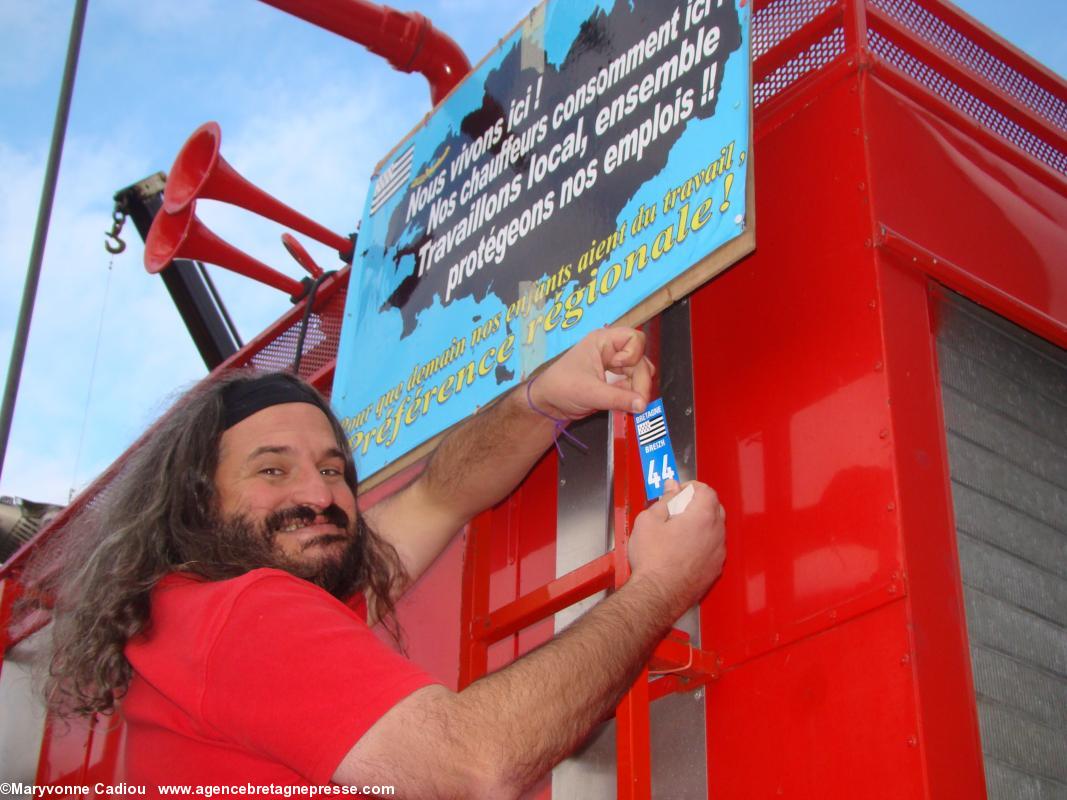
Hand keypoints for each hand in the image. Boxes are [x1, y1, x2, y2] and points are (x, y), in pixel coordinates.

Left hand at [528, 327, 653, 419]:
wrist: (548, 405)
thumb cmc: (562, 388)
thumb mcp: (590, 392)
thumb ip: (618, 398)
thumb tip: (643, 405)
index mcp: (603, 342)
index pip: (634, 338)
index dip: (634, 354)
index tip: (620, 368)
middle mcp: (612, 352)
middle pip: (640, 360)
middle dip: (641, 381)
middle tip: (640, 403)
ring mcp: (615, 368)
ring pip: (639, 375)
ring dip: (639, 391)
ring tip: (635, 407)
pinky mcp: (615, 383)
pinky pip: (632, 388)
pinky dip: (633, 399)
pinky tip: (630, 409)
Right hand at [627, 480, 725, 616]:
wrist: (657, 595)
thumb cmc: (653, 560)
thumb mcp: (649, 520)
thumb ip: (665, 499)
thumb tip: (672, 489)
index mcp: (702, 516)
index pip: (706, 490)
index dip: (691, 486)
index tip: (678, 490)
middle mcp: (716, 534)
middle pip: (715, 507)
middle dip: (697, 503)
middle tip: (677, 507)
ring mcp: (718, 553)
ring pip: (715, 529)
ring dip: (701, 524)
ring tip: (677, 530)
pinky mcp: (714, 569)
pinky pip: (713, 548)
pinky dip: (702, 543)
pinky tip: (682, 549)